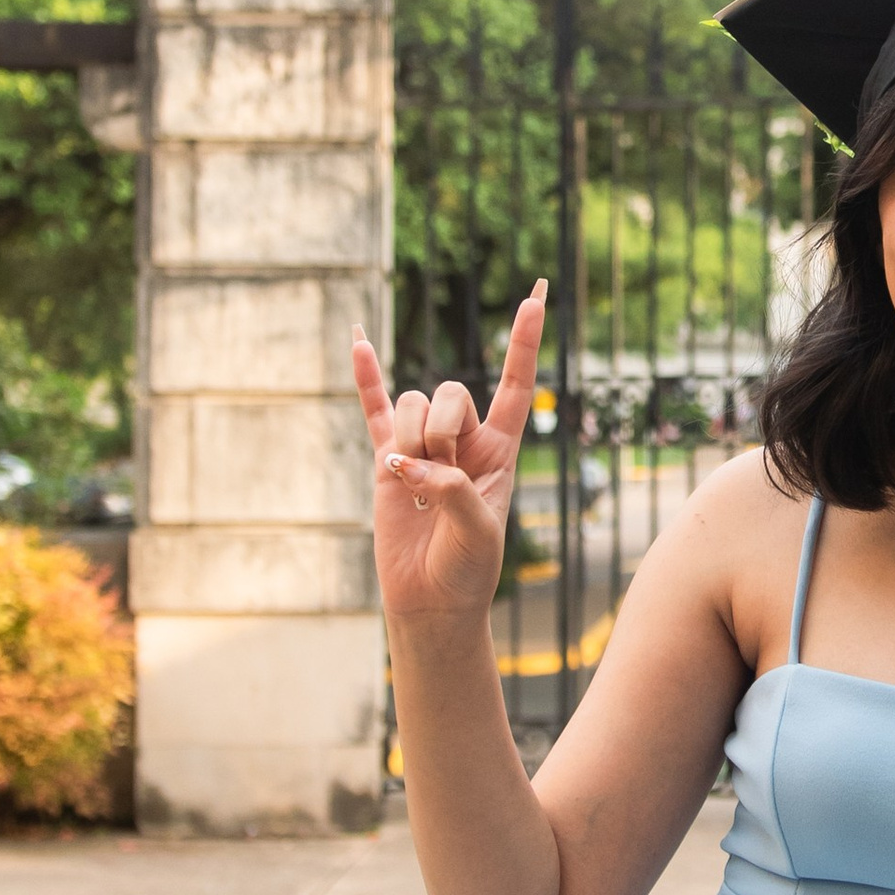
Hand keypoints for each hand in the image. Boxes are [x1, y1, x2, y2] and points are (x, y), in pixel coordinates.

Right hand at [351, 288, 546, 626]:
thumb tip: (408, 464)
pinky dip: (366, 376)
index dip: (526, 342)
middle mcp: (464, 440)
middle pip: (451, 394)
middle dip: (443, 431)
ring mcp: (423, 446)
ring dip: (411, 439)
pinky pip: (374, 409)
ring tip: (413, 483)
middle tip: (440, 479)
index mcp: (501, 450)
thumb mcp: (478, 531)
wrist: (432, 600)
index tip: (537, 295)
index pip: (517, 385)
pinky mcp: (387, 460)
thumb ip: (452, 490)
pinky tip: (357, 339)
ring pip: (412, 404)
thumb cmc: (468, 568)